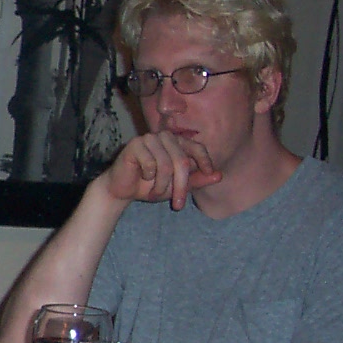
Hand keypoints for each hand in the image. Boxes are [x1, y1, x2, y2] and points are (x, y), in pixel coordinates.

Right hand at [100, 132, 221, 210]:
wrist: (123, 190)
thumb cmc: (150, 186)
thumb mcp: (177, 186)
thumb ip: (197, 180)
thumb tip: (219, 176)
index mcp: (176, 142)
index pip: (197, 147)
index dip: (205, 161)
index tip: (210, 174)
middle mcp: (164, 137)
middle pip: (181, 161)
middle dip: (181, 186)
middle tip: (178, 205)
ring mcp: (149, 139)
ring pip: (166, 164)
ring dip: (162, 185)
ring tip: (156, 193)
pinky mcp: (135, 144)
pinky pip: (150, 163)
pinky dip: (149, 177)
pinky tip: (143, 178)